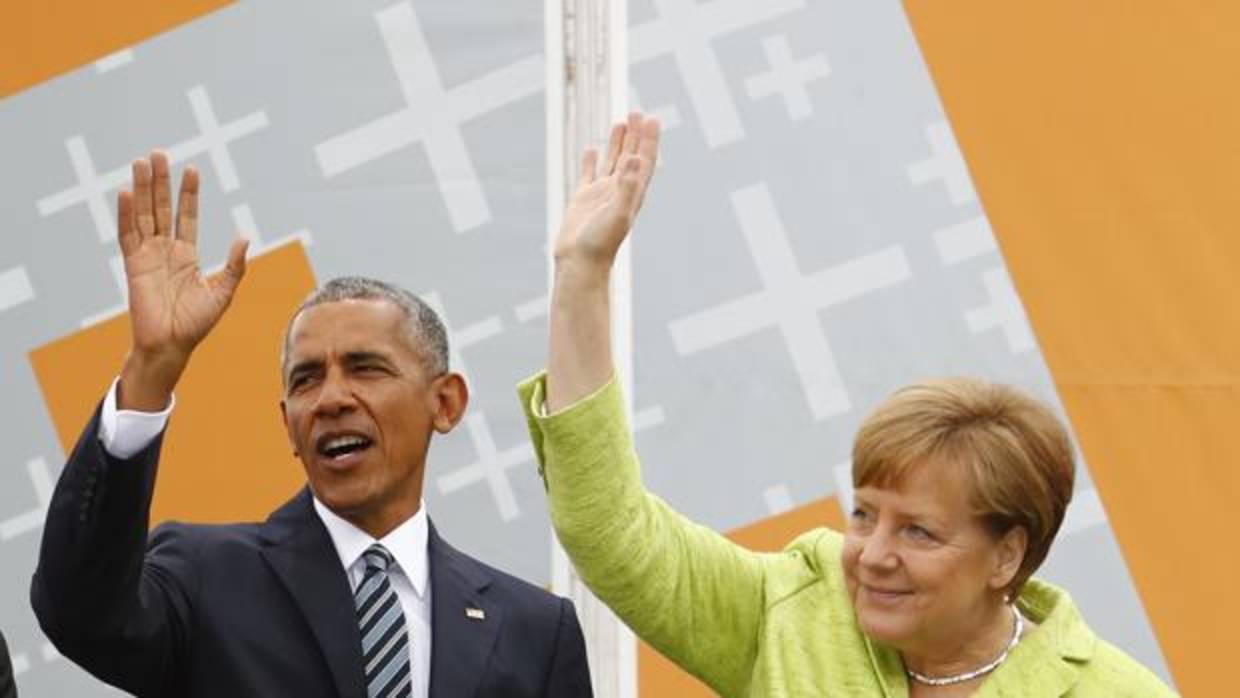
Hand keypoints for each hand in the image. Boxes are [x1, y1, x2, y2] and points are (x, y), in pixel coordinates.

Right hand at [117, 152, 248, 409]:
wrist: (172, 345)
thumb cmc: (197, 324)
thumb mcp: (223, 291)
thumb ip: (234, 265)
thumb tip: (245, 237)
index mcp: (186, 255)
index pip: (187, 216)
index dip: (188, 193)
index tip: (191, 169)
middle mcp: (165, 251)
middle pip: (161, 208)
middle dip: (160, 181)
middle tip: (159, 153)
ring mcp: (147, 255)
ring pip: (143, 215)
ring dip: (142, 189)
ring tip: (142, 162)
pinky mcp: (132, 265)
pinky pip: (127, 235)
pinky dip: (125, 214)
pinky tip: (126, 192)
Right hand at [554, 112, 659, 273]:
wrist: (579, 263)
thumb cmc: (600, 244)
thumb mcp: (617, 212)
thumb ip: (627, 185)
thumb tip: (637, 159)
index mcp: (632, 194)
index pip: (644, 161)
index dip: (649, 140)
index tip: (651, 119)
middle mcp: (619, 192)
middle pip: (631, 156)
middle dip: (635, 135)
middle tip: (637, 111)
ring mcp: (600, 195)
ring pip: (612, 162)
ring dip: (617, 143)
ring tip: (620, 121)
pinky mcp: (582, 200)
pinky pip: (588, 174)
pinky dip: (591, 161)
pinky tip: (591, 150)